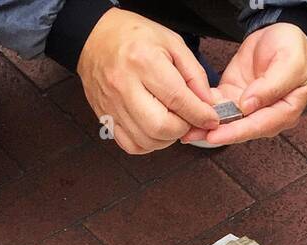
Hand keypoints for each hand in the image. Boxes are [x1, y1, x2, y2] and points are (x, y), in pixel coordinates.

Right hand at [78, 10, 218, 153]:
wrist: (95, 39)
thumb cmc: (134, 37)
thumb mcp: (171, 43)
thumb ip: (193, 73)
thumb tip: (208, 102)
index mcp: (144, 61)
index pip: (177, 99)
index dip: (199, 114)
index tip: (210, 119)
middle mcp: (125, 86)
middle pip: (161, 127)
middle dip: (182, 129)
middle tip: (188, 119)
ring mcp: (112, 105)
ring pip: (147, 141)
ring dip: (167, 139)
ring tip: (172, 123)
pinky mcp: (105, 118)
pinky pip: (131, 146)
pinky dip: (148, 144)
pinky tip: (155, 130)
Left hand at [182, 23, 306, 146]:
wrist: (279, 34)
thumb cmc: (292, 48)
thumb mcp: (290, 62)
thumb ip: (272, 86)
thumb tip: (249, 106)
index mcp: (286, 111)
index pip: (259, 125)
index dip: (237, 132)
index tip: (216, 135)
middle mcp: (267, 116)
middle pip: (241, 128)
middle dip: (216, 133)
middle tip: (194, 135)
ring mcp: (249, 109)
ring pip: (227, 121)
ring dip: (206, 126)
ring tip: (186, 130)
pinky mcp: (235, 99)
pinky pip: (219, 107)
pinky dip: (204, 110)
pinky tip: (189, 114)